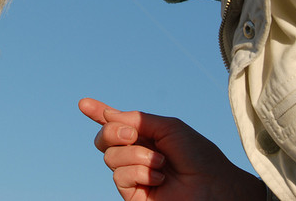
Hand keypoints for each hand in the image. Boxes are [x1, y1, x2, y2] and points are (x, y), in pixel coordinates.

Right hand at [79, 98, 264, 200]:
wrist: (212, 186)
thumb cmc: (197, 155)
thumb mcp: (168, 127)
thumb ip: (138, 120)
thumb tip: (109, 117)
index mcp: (146, 136)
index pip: (117, 124)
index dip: (99, 113)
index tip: (83, 104)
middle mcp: (136, 155)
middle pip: (104, 139)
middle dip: (112, 131)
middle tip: (132, 134)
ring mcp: (133, 175)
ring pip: (109, 157)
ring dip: (137, 155)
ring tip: (161, 162)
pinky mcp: (132, 195)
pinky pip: (119, 175)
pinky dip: (139, 171)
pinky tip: (158, 177)